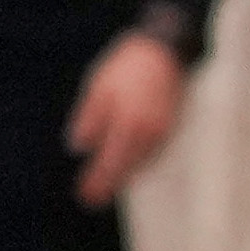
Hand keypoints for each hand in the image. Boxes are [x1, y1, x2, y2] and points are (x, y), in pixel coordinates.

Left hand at [66, 30, 189, 207]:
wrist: (166, 50)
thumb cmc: (126, 67)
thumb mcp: (99, 88)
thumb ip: (89, 119)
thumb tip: (79, 147)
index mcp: (128, 125)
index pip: (110, 163)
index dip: (97, 181)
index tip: (84, 196)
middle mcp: (149, 134)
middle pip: (127, 169)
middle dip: (109, 185)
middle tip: (91, 200)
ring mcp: (163, 131)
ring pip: (141, 162)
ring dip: (124, 174)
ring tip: (105, 185)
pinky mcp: (170, 126)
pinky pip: (152, 152)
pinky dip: (138, 161)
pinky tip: (127, 163)